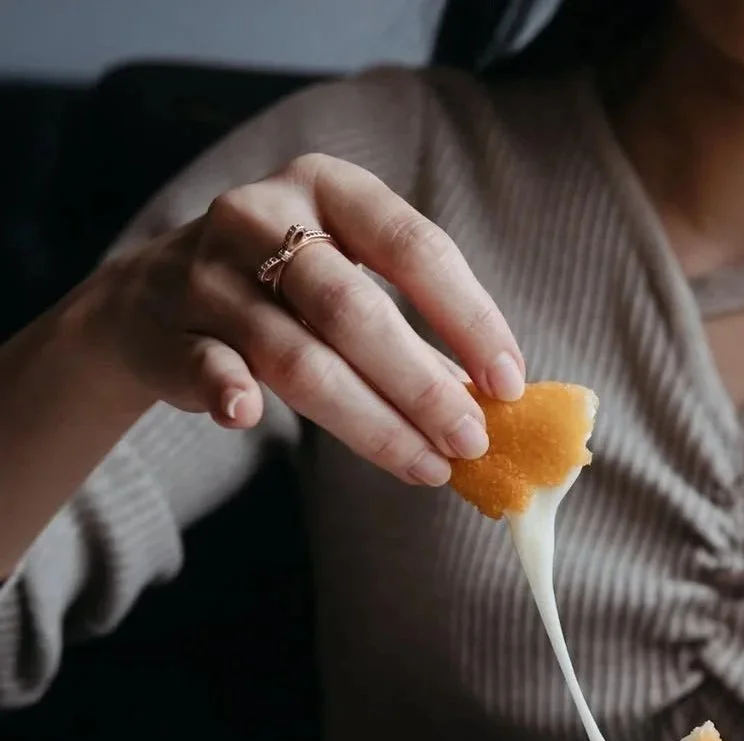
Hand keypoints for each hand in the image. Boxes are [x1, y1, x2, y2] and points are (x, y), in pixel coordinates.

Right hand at [89, 153, 524, 483]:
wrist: (153, 299)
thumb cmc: (283, 295)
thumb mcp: (350, 283)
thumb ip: (414, 334)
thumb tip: (493, 406)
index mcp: (328, 188)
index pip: (413, 247)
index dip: (469, 316)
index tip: (509, 383)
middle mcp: (262, 217)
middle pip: (354, 309)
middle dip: (422, 383)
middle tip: (471, 440)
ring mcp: (207, 273)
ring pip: (295, 356)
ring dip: (369, 421)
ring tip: (427, 466)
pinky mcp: (169, 331)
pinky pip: (206, 367)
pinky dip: (228, 392)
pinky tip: (250, 420)